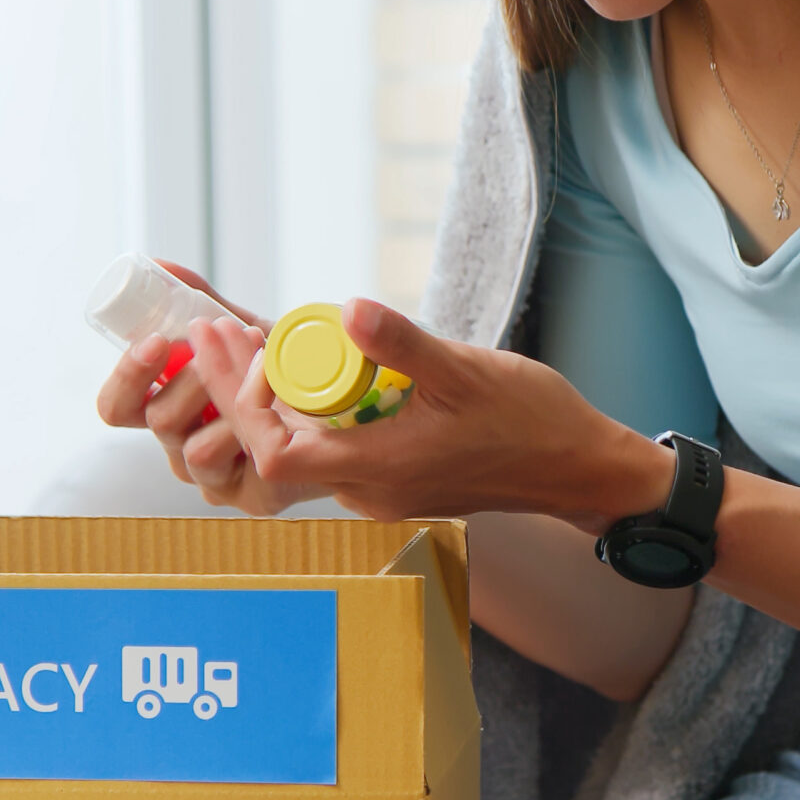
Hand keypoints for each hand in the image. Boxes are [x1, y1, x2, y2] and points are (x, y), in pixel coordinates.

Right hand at [91, 262, 326, 514]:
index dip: (127, 376)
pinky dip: (255, 425)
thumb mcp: (241, 330)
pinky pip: (238, 466)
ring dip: (227, 398)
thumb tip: (158, 265)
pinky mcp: (253, 498)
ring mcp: (216, 479)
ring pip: (191, 449)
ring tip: (262, 363)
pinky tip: (279, 399)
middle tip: (225, 340)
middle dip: (193, 375)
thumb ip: (199, 302)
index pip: (117, 408)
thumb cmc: (286, 368)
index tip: (157, 340)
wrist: (352, 401)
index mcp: (168, 411)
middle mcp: (182, 449)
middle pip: (155, 421)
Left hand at [185, 298, 671, 528]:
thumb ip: (403, 344)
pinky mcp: (394, 478)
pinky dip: (303, 410)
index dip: (238, 401)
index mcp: (379, 469)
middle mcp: (369, 489)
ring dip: (267, 401)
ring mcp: (380, 488)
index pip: (274, 453)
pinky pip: (330, 447)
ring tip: (248, 342)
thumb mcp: (466, 370)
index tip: (228, 342)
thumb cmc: (532, 423)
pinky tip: (301, 368)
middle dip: (237, 392)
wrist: (578, 468)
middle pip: (274, 450)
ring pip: (300, 449)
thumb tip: (346, 310)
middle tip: (220, 332)